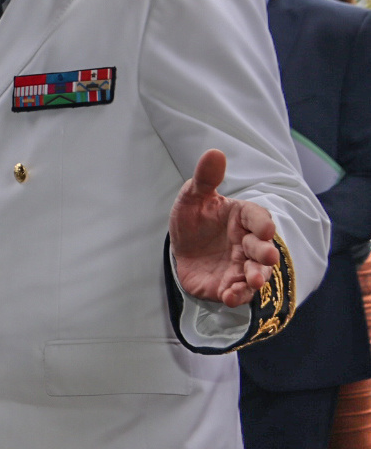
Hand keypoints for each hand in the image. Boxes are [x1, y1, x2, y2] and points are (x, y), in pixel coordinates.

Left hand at [171, 149, 278, 307]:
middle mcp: (247, 242)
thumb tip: (214, 152)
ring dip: (257, 277)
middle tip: (266, 257)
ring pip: (256, 273)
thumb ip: (205, 179)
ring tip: (253, 281)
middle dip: (265, 253)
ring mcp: (241, 265)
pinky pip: (238, 292)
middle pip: (262, 248)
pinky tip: (230, 296)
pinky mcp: (229, 285)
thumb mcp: (192, 198)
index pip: (258, 218)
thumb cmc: (194, 220)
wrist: (182, 249)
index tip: (264, 229)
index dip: (262, 224)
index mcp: (242, 218)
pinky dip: (237, 295)